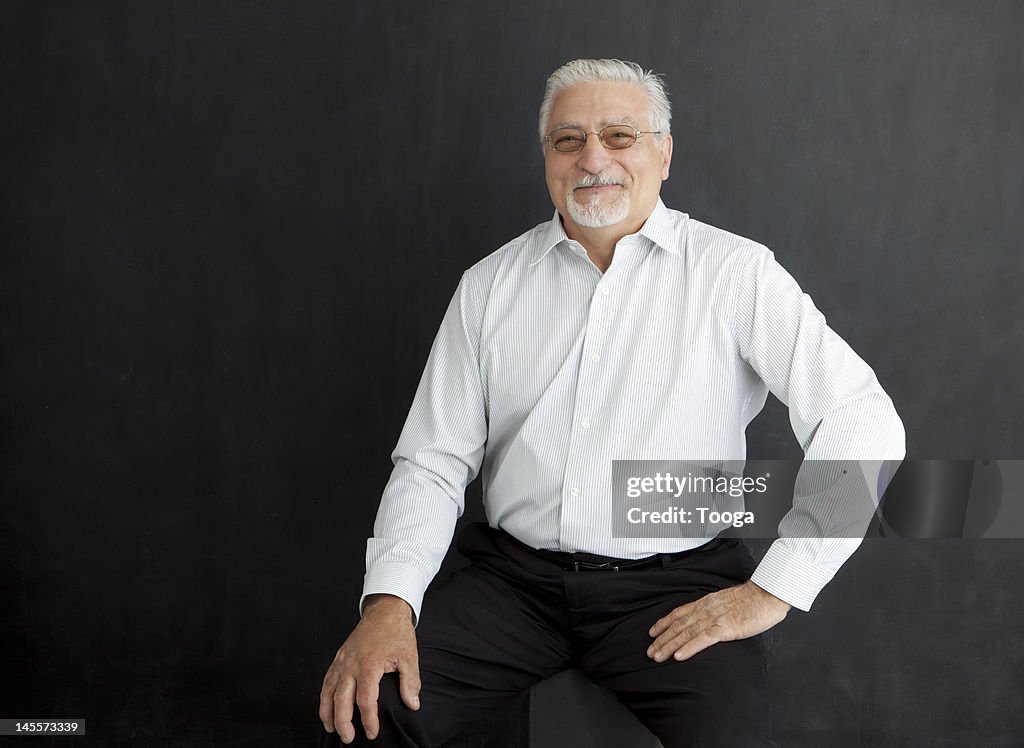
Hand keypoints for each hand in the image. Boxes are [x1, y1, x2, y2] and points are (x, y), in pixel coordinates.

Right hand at [319, 594, 420, 742]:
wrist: (385, 611)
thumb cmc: (397, 633)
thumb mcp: (409, 657)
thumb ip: (411, 682)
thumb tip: (413, 704)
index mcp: (370, 664)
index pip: (365, 699)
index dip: (368, 719)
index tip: (372, 732)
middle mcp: (352, 664)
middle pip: (342, 699)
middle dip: (343, 722)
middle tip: (349, 738)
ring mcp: (342, 660)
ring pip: (329, 691)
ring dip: (328, 712)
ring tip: (332, 728)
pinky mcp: (339, 658)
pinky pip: (327, 680)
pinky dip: (324, 696)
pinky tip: (327, 708)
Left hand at [647, 581, 789, 662]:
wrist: (767, 594)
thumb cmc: (752, 599)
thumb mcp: (727, 601)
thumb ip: (715, 610)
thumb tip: (708, 619)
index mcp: (706, 602)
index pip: (679, 613)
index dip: (663, 623)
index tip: (652, 632)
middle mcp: (706, 609)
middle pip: (678, 625)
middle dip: (662, 639)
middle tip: (649, 651)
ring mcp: (714, 618)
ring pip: (686, 633)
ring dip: (669, 646)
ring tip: (657, 656)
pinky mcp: (725, 628)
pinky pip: (703, 639)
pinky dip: (689, 648)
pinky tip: (679, 656)